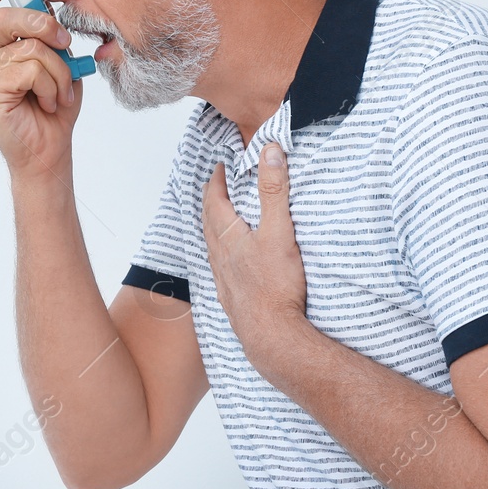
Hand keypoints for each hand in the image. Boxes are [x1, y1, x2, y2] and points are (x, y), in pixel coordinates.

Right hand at [0, 0, 82, 177]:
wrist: (49, 148)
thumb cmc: (52, 103)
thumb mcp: (58, 58)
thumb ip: (50, 31)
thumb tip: (51, 4)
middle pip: (5, 16)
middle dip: (44, 24)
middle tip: (65, 43)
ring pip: (30, 48)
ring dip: (59, 70)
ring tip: (60, 91)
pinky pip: (31, 71)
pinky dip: (52, 86)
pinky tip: (48, 102)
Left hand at [202, 144, 310, 373]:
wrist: (272, 336)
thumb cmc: (275, 286)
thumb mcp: (279, 231)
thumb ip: (273, 191)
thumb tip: (269, 152)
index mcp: (227, 236)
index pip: (213, 199)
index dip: (216, 180)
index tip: (221, 166)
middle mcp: (219, 256)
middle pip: (208, 221)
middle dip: (212, 200)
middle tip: (217, 186)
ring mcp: (223, 278)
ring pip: (211, 245)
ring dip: (213, 227)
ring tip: (221, 218)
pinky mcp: (231, 297)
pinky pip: (219, 268)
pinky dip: (221, 254)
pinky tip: (229, 262)